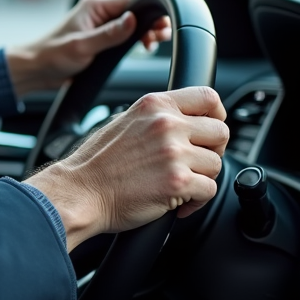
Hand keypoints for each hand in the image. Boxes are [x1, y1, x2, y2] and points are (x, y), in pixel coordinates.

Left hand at [5, 0, 171, 97]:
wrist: (36, 69)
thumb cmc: (52, 56)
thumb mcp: (82, 47)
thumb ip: (109, 34)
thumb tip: (132, 20)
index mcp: (94, 5)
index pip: (131, 0)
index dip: (149, 12)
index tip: (160, 26)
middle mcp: (98, 10)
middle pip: (134, 9)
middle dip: (150, 21)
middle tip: (161, 36)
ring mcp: (100, 23)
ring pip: (131, 21)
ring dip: (145, 30)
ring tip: (154, 43)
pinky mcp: (100, 35)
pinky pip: (124, 31)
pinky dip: (136, 37)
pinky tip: (143, 46)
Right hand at [24, 87, 227, 251]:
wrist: (79, 192)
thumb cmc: (95, 164)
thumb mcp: (124, 122)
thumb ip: (157, 118)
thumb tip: (187, 123)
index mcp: (154, 105)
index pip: (208, 97)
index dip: (217, 115)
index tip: (211, 130)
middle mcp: (166, 124)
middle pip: (221, 132)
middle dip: (212, 151)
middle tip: (193, 164)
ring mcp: (173, 152)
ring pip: (217, 164)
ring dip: (202, 178)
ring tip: (178, 186)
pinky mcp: (178, 181)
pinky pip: (210, 191)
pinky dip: (196, 202)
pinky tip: (177, 203)